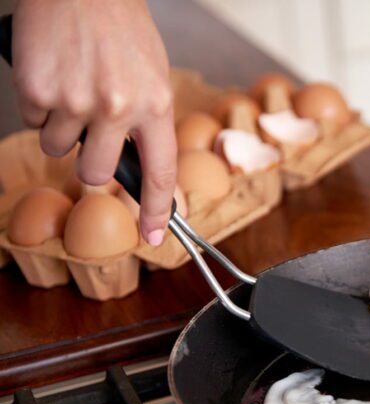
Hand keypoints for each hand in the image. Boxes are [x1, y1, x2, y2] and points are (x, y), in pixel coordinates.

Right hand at [12, 0, 174, 244]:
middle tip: (88, 133)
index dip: (157, 209)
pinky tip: (53, 72)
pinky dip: (39, 103)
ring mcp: (75, 101)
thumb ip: (145, 120)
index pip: (160, 172)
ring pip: (58, 147)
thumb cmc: (120, 26)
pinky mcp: (38, 90)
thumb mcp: (152, 75)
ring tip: (72, 85)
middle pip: (94, 174)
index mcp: (155, 105)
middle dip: (88, 163)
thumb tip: (133, 162)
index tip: (154, 235)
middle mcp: (117, 108)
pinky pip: (33, 119)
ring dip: (61, 126)